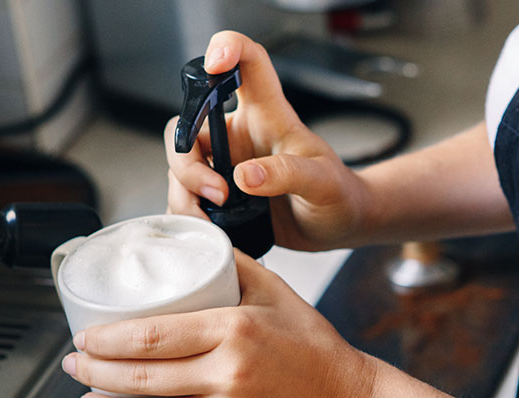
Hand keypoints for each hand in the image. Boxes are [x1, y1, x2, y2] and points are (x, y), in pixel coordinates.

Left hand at [61, 250, 374, 397]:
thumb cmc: (311, 343)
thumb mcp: (276, 290)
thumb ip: (232, 263)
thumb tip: (195, 242)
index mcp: (234, 329)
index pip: (153, 336)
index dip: (108, 340)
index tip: (84, 338)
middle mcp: (228, 374)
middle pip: (143, 378)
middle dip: (96, 373)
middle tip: (73, 366)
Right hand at [165, 31, 368, 250]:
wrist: (339, 227)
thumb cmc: (338, 195)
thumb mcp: (322, 183)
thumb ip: (288, 173)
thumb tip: (244, 176)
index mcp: (268, 116)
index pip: (247, 63)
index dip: (228, 48)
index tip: (215, 62)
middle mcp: (239, 136)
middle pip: (186, 128)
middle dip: (187, 165)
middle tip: (218, 194)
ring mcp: (225, 166)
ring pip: (179, 168)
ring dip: (186, 197)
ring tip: (213, 221)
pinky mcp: (219, 196)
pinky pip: (185, 198)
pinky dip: (189, 215)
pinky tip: (213, 228)